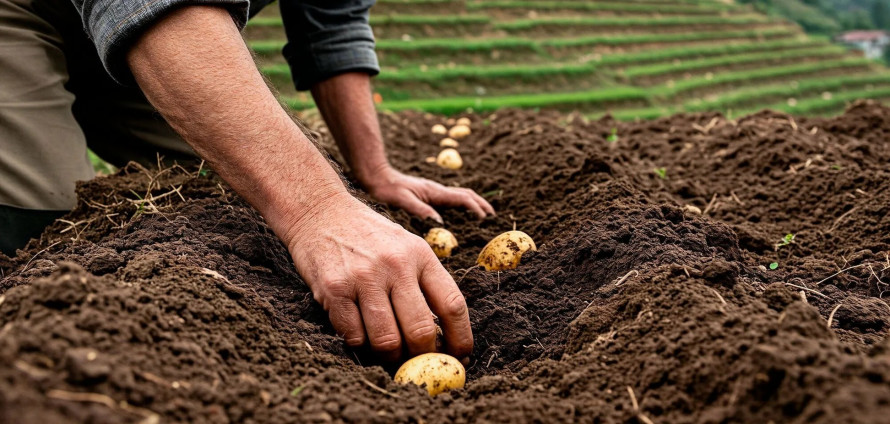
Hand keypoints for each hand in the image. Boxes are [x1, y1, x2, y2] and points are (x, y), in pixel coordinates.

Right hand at [285, 193, 473, 360]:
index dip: (460, 339)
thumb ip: (423, 282)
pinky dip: (359, 345)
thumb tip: (442, 335)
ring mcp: (363, 277)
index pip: (453, 305)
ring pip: (386, 340)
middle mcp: (395, 265)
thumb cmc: (367, 236)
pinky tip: (360, 334)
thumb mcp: (406, 246)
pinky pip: (353, 336)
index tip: (460, 357)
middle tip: (418, 363)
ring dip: (389, 356)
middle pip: (420, 330)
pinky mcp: (334, 289)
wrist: (320, 211)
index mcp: (420, 255)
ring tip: (387, 352)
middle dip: (422, 357)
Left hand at [362, 166, 494, 222]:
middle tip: (492, 216)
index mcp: (433, 191)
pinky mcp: (428, 193)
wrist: (377, 176)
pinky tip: (461, 211)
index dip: (475, 208)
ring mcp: (433, 191)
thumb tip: (438, 221)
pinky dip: (463, 203)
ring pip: (460, 195)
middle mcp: (436, 190)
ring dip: (474, 202)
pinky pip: (451, 198)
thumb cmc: (386, 189)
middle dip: (480, 204)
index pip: (461, 198)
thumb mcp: (401, 201)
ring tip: (484, 213)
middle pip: (465, 194)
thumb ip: (419, 210)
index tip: (484, 218)